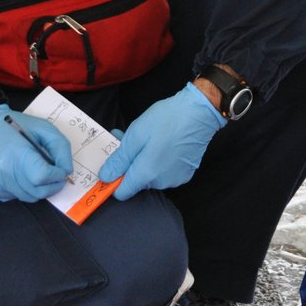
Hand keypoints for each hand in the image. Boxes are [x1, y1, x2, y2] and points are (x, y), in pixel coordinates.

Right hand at [0, 105, 73, 202]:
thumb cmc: (13, 126)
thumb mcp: (43, 127)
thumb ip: (60, 148)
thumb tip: (66, 171)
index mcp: (16, 153)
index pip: (42, 176)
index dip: (57, 175)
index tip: (60, 169)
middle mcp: (3, 172)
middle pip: (38, 191)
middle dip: (53, 185)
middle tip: (55, 173)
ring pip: (30, 197)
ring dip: (39, 187)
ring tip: (36, 170)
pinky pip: (17, 197)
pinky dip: (25, 189)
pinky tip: (20, 173)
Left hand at [99, 83, 223, 199]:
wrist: (200, 112)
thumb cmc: (167, 119)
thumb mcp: (136, 135)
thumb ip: (119, 160)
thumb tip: (105, 177)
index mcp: (146, 174)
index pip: (122, 193)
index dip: (115, 179)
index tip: (115, 163)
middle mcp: (161, 182)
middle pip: (137, 182)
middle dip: (130, 164)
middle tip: (129, 140)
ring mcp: (175, 179)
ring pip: (151, 176)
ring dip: (145, 161)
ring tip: (148, 138)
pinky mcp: (186, 173)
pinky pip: (165, 172)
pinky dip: (160, 161)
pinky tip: (164, 143)